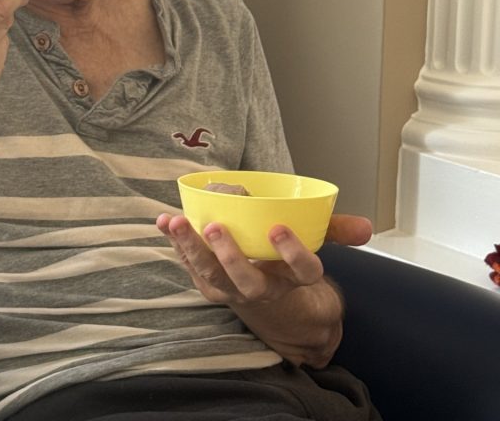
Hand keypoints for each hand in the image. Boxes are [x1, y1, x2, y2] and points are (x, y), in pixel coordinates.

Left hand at [155, 210, 371, 308]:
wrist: (273, 306)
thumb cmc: (289, 264)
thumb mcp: (316, 246)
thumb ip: (335, 232)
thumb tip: (367, 228)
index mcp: (293, 279)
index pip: (300, 271)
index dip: (291, 252)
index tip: (278, 229)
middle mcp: (263, 290)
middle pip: (247, 281)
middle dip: (230, 256)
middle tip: (216, 227)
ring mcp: (234, 291)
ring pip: (212, 278)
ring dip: (191, 250)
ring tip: (176, 223)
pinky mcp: (211, 288)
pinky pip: (192, 270)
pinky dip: (176, 247)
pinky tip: (163, 223)